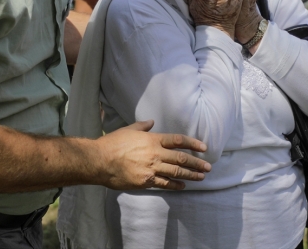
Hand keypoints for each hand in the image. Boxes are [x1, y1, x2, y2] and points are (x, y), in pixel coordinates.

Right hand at [94, 120, 211, 189]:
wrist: (99, 160)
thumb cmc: (112, 143)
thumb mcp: (129, 129)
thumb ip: (142, 126)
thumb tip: (151, 122)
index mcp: (152, 139)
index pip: (178, 141)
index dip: (193, 143)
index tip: (204, 148)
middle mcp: (155, 154)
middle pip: (181, 158)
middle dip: (196, 163)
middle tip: (208, 167)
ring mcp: (151, 169)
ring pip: (176, 172)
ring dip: (191, 175)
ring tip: (201, 177)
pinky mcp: (145, 182)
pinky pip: (164, 184)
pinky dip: (175, 185)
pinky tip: (183, 185)